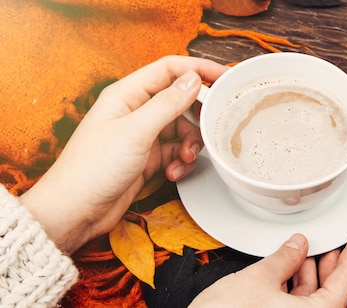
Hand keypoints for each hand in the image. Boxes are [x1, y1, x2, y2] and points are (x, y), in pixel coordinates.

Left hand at [19, 56, 228, 253]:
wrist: (75, 212)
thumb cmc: (92, 169)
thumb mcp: (136, 131)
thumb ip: (168, 103)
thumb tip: (193, 79)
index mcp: (127, 94)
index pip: (170, 69)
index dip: (199, 70)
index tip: (226, 77)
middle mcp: (136, 111)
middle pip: (180, 101)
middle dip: (197, 117)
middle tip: (210, 128)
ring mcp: (142, 136)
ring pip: (182, 129)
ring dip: (190, 144)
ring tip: (184, 158)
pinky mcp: (147, 159)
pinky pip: (175, 152)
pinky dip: (180, 162)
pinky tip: (173, 173)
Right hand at [189, 227, 346, 307]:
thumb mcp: (258, 279)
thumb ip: (283, 259)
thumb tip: (297, 245)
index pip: (346, 281)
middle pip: (331, 291)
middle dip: (331, 263)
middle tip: (333, 240)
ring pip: (312, 300)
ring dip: (308, 273)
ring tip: (304, 250)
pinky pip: (295, 306)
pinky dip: (292, 287)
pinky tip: (285, 269)